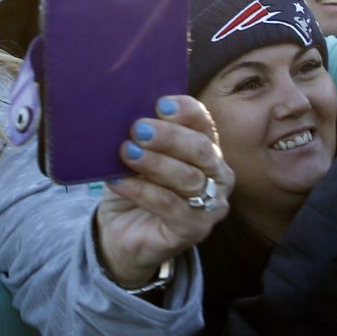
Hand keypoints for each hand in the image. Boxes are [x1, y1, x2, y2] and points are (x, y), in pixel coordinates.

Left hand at [96, 96, 233, 287]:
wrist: (121, 231)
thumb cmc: (134, 184)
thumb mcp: (135, 154)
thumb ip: (139, 136)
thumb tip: (129, 115)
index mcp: (204, 146)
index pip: (203, 122)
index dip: (185, 111)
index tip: (160, 104)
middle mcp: (216, 174)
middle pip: (200, 148)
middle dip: (169, 136)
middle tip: (138, 129)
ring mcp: (210, 204)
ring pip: (188, 177)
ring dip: (155, 162)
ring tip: (127, 152)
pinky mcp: (195, 229)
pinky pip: (171, 206)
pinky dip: (143, 191)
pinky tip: (120, 182)